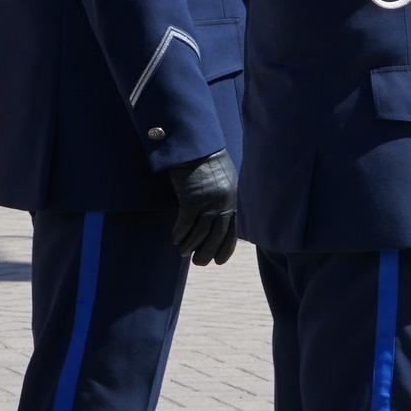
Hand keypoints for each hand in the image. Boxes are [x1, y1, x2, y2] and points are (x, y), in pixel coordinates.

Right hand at [168, 151, 237, 266]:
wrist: (197, 147)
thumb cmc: (211, 164)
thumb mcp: (227, 182)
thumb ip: (227, 200)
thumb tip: (222, 220)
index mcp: (234, 200)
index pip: (233, 232)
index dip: (226, 249)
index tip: (218, 262)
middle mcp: (224, 203)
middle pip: (217, 236)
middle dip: (207, 253)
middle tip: (198, 262)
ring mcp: (208, 201)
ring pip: (201, 233)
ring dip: (190, 246)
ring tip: (183, 252)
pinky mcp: (192, 198)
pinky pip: (186, 223)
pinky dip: (180, 234)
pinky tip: (175, 239)